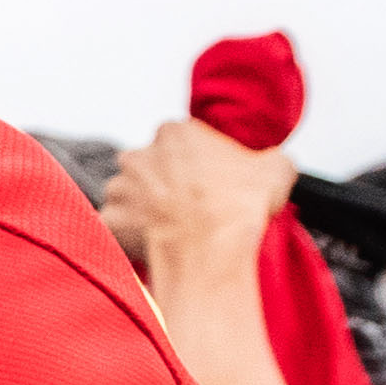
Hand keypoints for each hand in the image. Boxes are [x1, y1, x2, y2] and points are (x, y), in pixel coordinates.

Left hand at [99, 117, 289, 282]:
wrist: (212, 251)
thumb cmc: (240, 207)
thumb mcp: (277, 168)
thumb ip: (270, 156)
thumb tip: (273, 162)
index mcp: (175, 133)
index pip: (180, 144)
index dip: (195, 164)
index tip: (207, 184)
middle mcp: (138, 155)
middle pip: (148, 167)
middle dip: (163, 185)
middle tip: (188, 209)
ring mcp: (118, 188)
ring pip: (128, 196)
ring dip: (143, 210)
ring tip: (171, 230)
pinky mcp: (109, 221)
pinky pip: (116, 228)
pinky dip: (129, 237)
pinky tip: (152, 245)